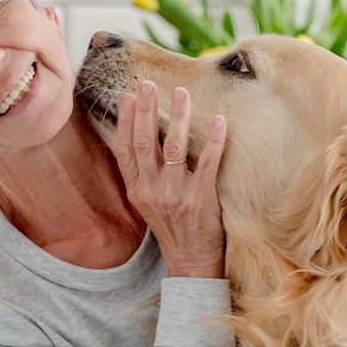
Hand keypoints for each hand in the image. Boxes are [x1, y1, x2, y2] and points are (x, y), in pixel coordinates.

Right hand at [115, 80, 226, 278]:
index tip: (130, 98)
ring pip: (175, 147)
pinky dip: (215, 140)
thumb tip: (145, 138)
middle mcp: (152, 190)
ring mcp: (176, 195)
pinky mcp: (200, 199)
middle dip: (147, 111)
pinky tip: (220, 121)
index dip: (126, 122)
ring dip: (178, 117)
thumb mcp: (148, 203)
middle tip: (149, 85)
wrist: (191, 261)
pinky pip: (208, 163)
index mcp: (137, 190)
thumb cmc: (172, 227)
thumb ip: (144, 175)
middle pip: (145, 143)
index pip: (126, 150)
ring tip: (182, 92)